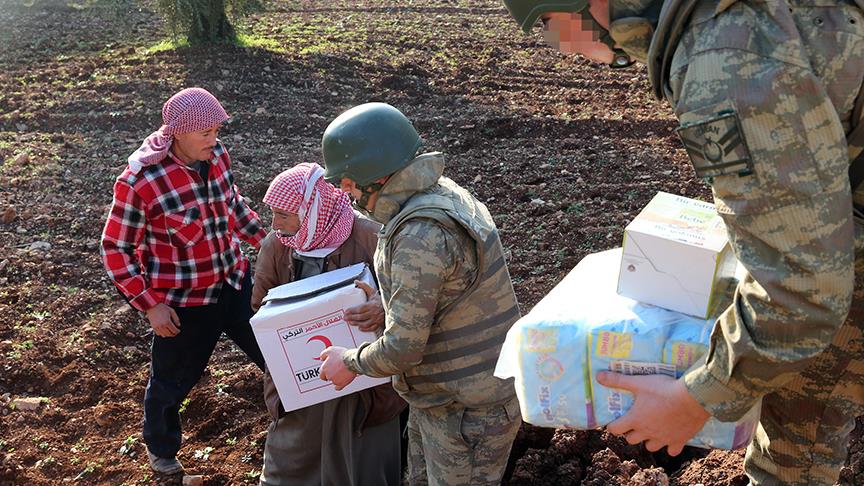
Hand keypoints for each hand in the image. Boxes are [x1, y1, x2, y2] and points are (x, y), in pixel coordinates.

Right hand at [145, 303, 180, 337]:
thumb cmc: (161, 307)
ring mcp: (157, 327)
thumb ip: (176, 319)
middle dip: (173, 334)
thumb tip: (178, 325)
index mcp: (167, 322)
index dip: (177, 331)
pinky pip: (158, 334)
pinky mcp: (153, 327)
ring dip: (168, 335)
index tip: (178, 331)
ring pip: (164, 335)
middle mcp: (162, 326)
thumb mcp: (172, 311)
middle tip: (175, 332)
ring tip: (170, 332)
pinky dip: (162, 334)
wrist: (152, 306)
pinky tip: (164, 331)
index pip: (174, 331)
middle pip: (169, 334)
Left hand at [319, 346, 357, 390]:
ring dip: (336, 378)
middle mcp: (328, 375)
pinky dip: (340, 385)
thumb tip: (322, 358)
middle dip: (330, 375)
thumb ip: (323, 354)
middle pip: (327, 378)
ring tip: (342, 373)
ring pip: (333, 382)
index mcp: (324, 368)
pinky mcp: (341, 384)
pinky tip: (342, 381)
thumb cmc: (342, 355)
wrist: (352, 360)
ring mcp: (334, 380)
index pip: (321, 373)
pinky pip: (338, 388)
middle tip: (335, 372)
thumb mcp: (330, 350)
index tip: (327, 371)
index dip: (325, 372)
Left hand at [344, 280, 384, 331]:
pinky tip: (360, 328)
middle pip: (360, 317)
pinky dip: (365, 329)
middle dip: (351, 317)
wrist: (392, 305)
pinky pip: (371, 328)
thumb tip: (356, 281)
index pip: (360, 309)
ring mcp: (376, 319)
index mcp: (372, 305)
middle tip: (345, 318)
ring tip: (350, 322)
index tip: (346, 311)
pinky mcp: (379, 323)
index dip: (352, 310)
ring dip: (356, 323)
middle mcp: (374, 313)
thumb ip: (364, 286)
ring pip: (365, 323)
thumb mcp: (373, 291)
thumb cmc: (381, 299)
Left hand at [596, 371, 710, 455]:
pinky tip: (671, 438)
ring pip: (650, 447)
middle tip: (634, 422)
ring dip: (648, 440)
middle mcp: (647, 433)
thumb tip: (598, 376)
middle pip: (631, 440)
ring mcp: (663, 439)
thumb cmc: (663, 389)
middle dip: (630, 432)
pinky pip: (672, 451)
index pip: (615, 430)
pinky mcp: (679, 441)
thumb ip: (618, 380)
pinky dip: (670, 446)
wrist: (692, 398)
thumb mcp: (639, 382)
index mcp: (635, 420)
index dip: (613, 425)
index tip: (615, 420)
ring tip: (651, 429)